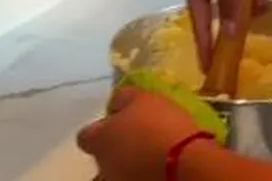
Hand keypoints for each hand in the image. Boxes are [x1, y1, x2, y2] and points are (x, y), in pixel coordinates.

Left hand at [77, 87, 211, 179]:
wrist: (187, 163)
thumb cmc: (161, 125)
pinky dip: (144, 177)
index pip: (85, 136)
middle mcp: (102, 167)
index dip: (101, 129)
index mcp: (99, 141)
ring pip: (117, 178)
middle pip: (100, 162)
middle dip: (114, 154)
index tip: (120, 122)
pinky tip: (160, 171)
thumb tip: (115, 104)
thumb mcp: (144, 98)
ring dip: (127, 171)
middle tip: (137, 144)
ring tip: (150, 161)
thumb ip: (123, 98)